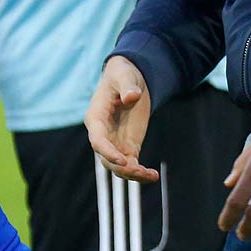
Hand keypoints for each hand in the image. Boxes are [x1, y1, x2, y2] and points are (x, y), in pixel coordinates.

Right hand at [86, 56, 158, 182]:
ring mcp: (115, 142)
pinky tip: (153, 176)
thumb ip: (127, 86)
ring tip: (151, 176)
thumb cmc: (122, 74)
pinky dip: (140, 172)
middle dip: (122, 168)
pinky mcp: (128, 146)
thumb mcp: (124, 75)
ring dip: (133, 174)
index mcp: (96, 117)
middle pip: (106, 159)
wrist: (129, 79)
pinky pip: (131, 164)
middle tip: (140, 171)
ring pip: (118, 167)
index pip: (98, 140)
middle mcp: (102, 134)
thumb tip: (132, 96)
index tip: (124, 160)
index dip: (108, 152)